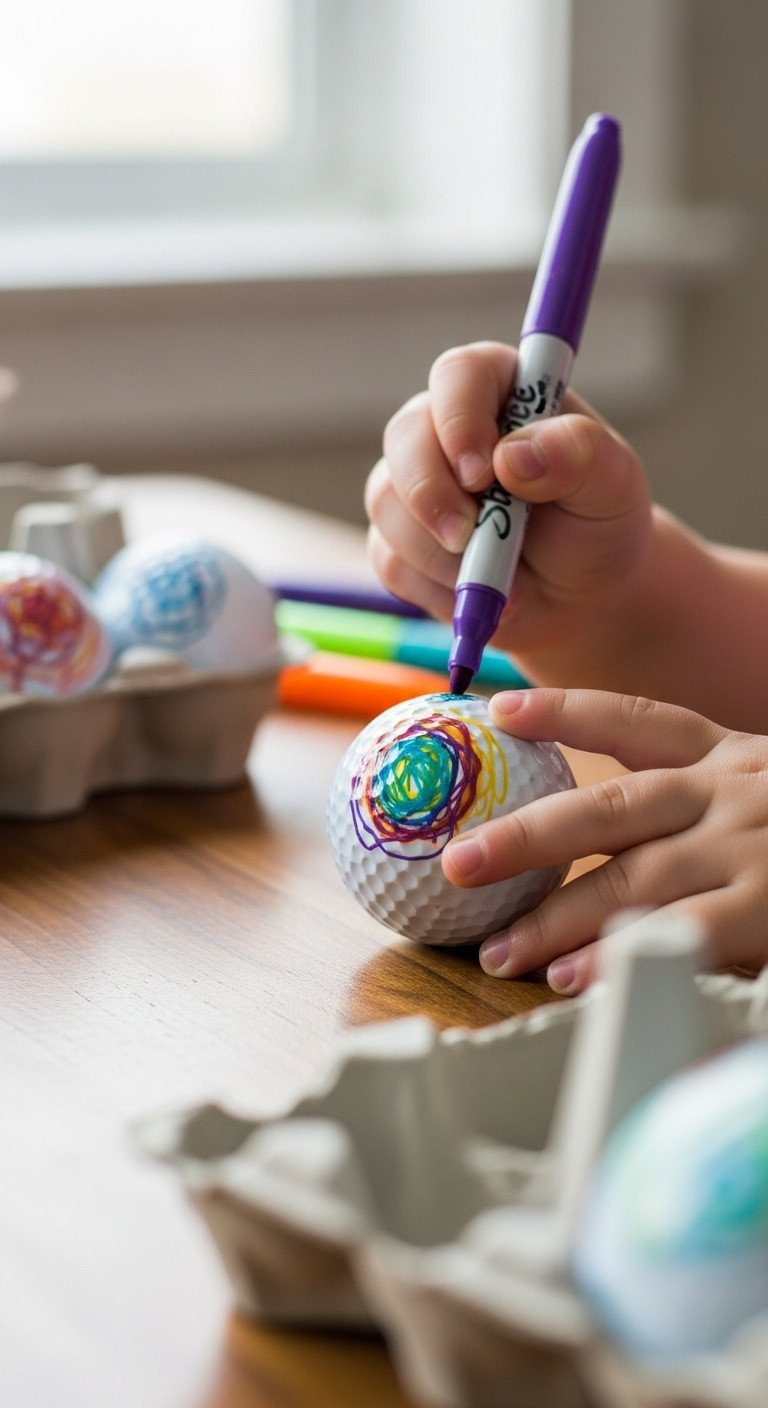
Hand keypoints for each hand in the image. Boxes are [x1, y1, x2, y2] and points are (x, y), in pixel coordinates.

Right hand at [365, 341, 652, 672]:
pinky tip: (480, 599)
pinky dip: (435, 590)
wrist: (583, 595)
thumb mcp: (611, 486)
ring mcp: (416, 484)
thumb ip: (577, 455)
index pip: (459, 375)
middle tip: (468, 538)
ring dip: (438, 554)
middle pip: (404, 436)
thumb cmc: (598, 524)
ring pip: (387, 503)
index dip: (459, 419)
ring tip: (506, 584)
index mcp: (501, 390)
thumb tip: (512, 455)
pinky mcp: (399, 541)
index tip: (481, 474)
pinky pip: (391, 561)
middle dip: (431, 494)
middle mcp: (446, 428)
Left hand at [441, 687, 767, 992]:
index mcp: (725, 759)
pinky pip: (677, 934)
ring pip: (632, 880)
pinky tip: (571, 977)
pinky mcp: (765, 908)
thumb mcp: (763, 795)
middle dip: (524, 837)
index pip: (638, 722)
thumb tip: (597, 827)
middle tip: (456, 865)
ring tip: (499, 952)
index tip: (499, 712)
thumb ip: (695, 805)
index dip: (567, 713)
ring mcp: (747, 851)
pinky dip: (617, 955)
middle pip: (611, 809)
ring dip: (556, 920)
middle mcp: (728, 795)